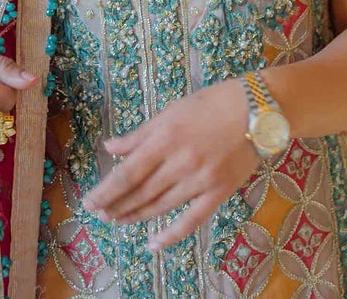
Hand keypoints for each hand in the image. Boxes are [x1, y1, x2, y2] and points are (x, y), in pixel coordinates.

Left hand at [81, 78, 258, 252]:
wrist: (257, 109)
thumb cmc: (212, 103)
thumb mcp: (172, 110)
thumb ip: (140, 133)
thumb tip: (110, 147)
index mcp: (164, 139)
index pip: (127, 173)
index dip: (105, 191)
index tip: (89, 202)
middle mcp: (178, 163)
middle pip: (140, 192)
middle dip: (116, 205)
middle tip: (99, 214)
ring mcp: (199, 180)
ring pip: (160, 206)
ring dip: (135, 216)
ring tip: (118, 221)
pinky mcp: (218, 192)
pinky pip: (191, 220)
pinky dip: (171, 234)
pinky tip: (154, 243)